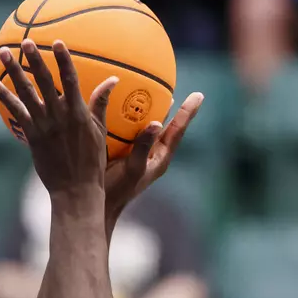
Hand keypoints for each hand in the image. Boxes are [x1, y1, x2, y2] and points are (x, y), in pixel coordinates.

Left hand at [0, 40, 111, 196]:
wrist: (75, 190)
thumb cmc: (92, 162)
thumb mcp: (100, 132)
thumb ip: (101, 104)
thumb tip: (112, 79)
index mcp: (78, 114)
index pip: (71, 80)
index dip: (63, 60)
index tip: (57, 42)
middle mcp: (59, 117)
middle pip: (45, 82)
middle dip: (34, 60)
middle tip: (25, 42)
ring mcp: (43, 126)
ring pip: (26, 93)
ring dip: (13, 72)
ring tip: (2, 54)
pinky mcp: (31, 136)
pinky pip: (15, 112)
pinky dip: (3, 97)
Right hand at [105, 91, 204, 225]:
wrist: (99, 206)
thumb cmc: (117, 191)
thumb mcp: (133, 168)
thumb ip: (143, 147)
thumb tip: (157, 124)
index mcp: (160, 158)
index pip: (178, 130)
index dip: (188, 112)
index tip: (198, 95)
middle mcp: (153, 154)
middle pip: (169, 127)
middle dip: (176, 110)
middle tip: (181, 90)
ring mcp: (140, 154)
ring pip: (152, 129)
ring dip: (155, 112)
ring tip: (158, 94)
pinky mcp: (126, 154)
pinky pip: (134, 133)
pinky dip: (134, 120)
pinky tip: (125, 109)